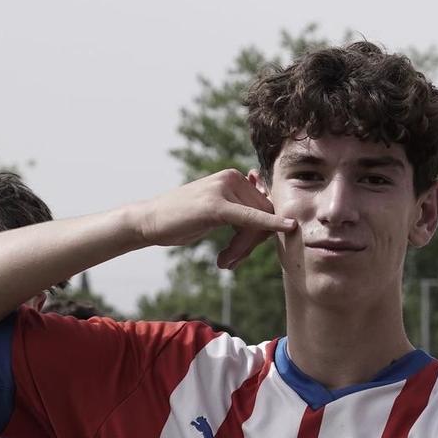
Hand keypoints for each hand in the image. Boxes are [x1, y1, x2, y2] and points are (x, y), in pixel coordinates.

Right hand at [126, 171, 295, 267]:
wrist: (149, 221)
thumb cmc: (181, 221)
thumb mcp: (216, 212)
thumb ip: (241, 211)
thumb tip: (272, 217)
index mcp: (233, 177)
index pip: (264, 204)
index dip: (262, 231)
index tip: (241, 251)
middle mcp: (231, 177)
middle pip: (264, 213)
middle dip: (253, 242)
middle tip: (232, 260)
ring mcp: (224, 189)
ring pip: (257, 221)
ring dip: (245, 247)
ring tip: (225, 260)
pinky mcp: (217, 205)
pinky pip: (251, 218)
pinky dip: (269, 225)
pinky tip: (288, 227)